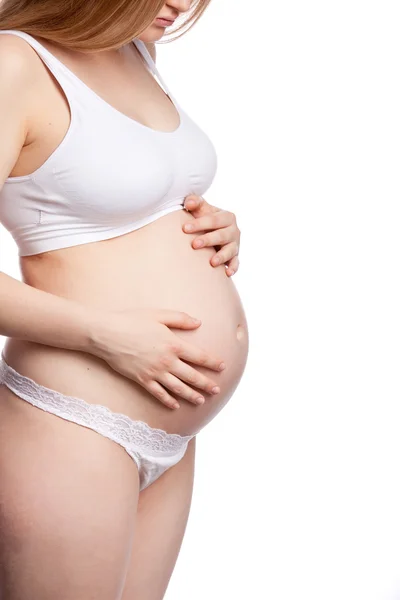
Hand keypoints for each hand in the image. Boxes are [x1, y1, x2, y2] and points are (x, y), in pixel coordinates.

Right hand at [88, 307, 225, 409]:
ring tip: (201, 400)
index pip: (199, 356)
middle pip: (192, 376)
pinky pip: (158, 393)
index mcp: (173, 344)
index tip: (223, 366)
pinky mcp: (142, 380)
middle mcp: (167, 361)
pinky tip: (175, 406)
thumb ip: (180, 319)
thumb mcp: (158, 314)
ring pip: (178, 388)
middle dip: (206, 383)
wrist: (106, 334)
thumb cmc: (131, 320)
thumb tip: (199, 323)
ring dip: (191, 395)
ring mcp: (154, 372)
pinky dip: (168, 400)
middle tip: (217, 390)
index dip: (213, 362)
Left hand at [182, 194, 240, 276]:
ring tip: (212, 262)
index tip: (185, 228)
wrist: (212, 231)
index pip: (213, 220)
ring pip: (230, 250)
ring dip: (222, 256)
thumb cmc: (204, 219)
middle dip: (208, 240)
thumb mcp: (202, 209)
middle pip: (221, 235)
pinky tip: (227, 273)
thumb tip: (189, 202)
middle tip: (194, 244)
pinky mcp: (235, 257)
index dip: (199, 223)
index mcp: (227, 217)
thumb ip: (195, 202)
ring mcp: (235, 245)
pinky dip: (233, 268)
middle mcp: (234, 231)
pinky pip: (236, 263)